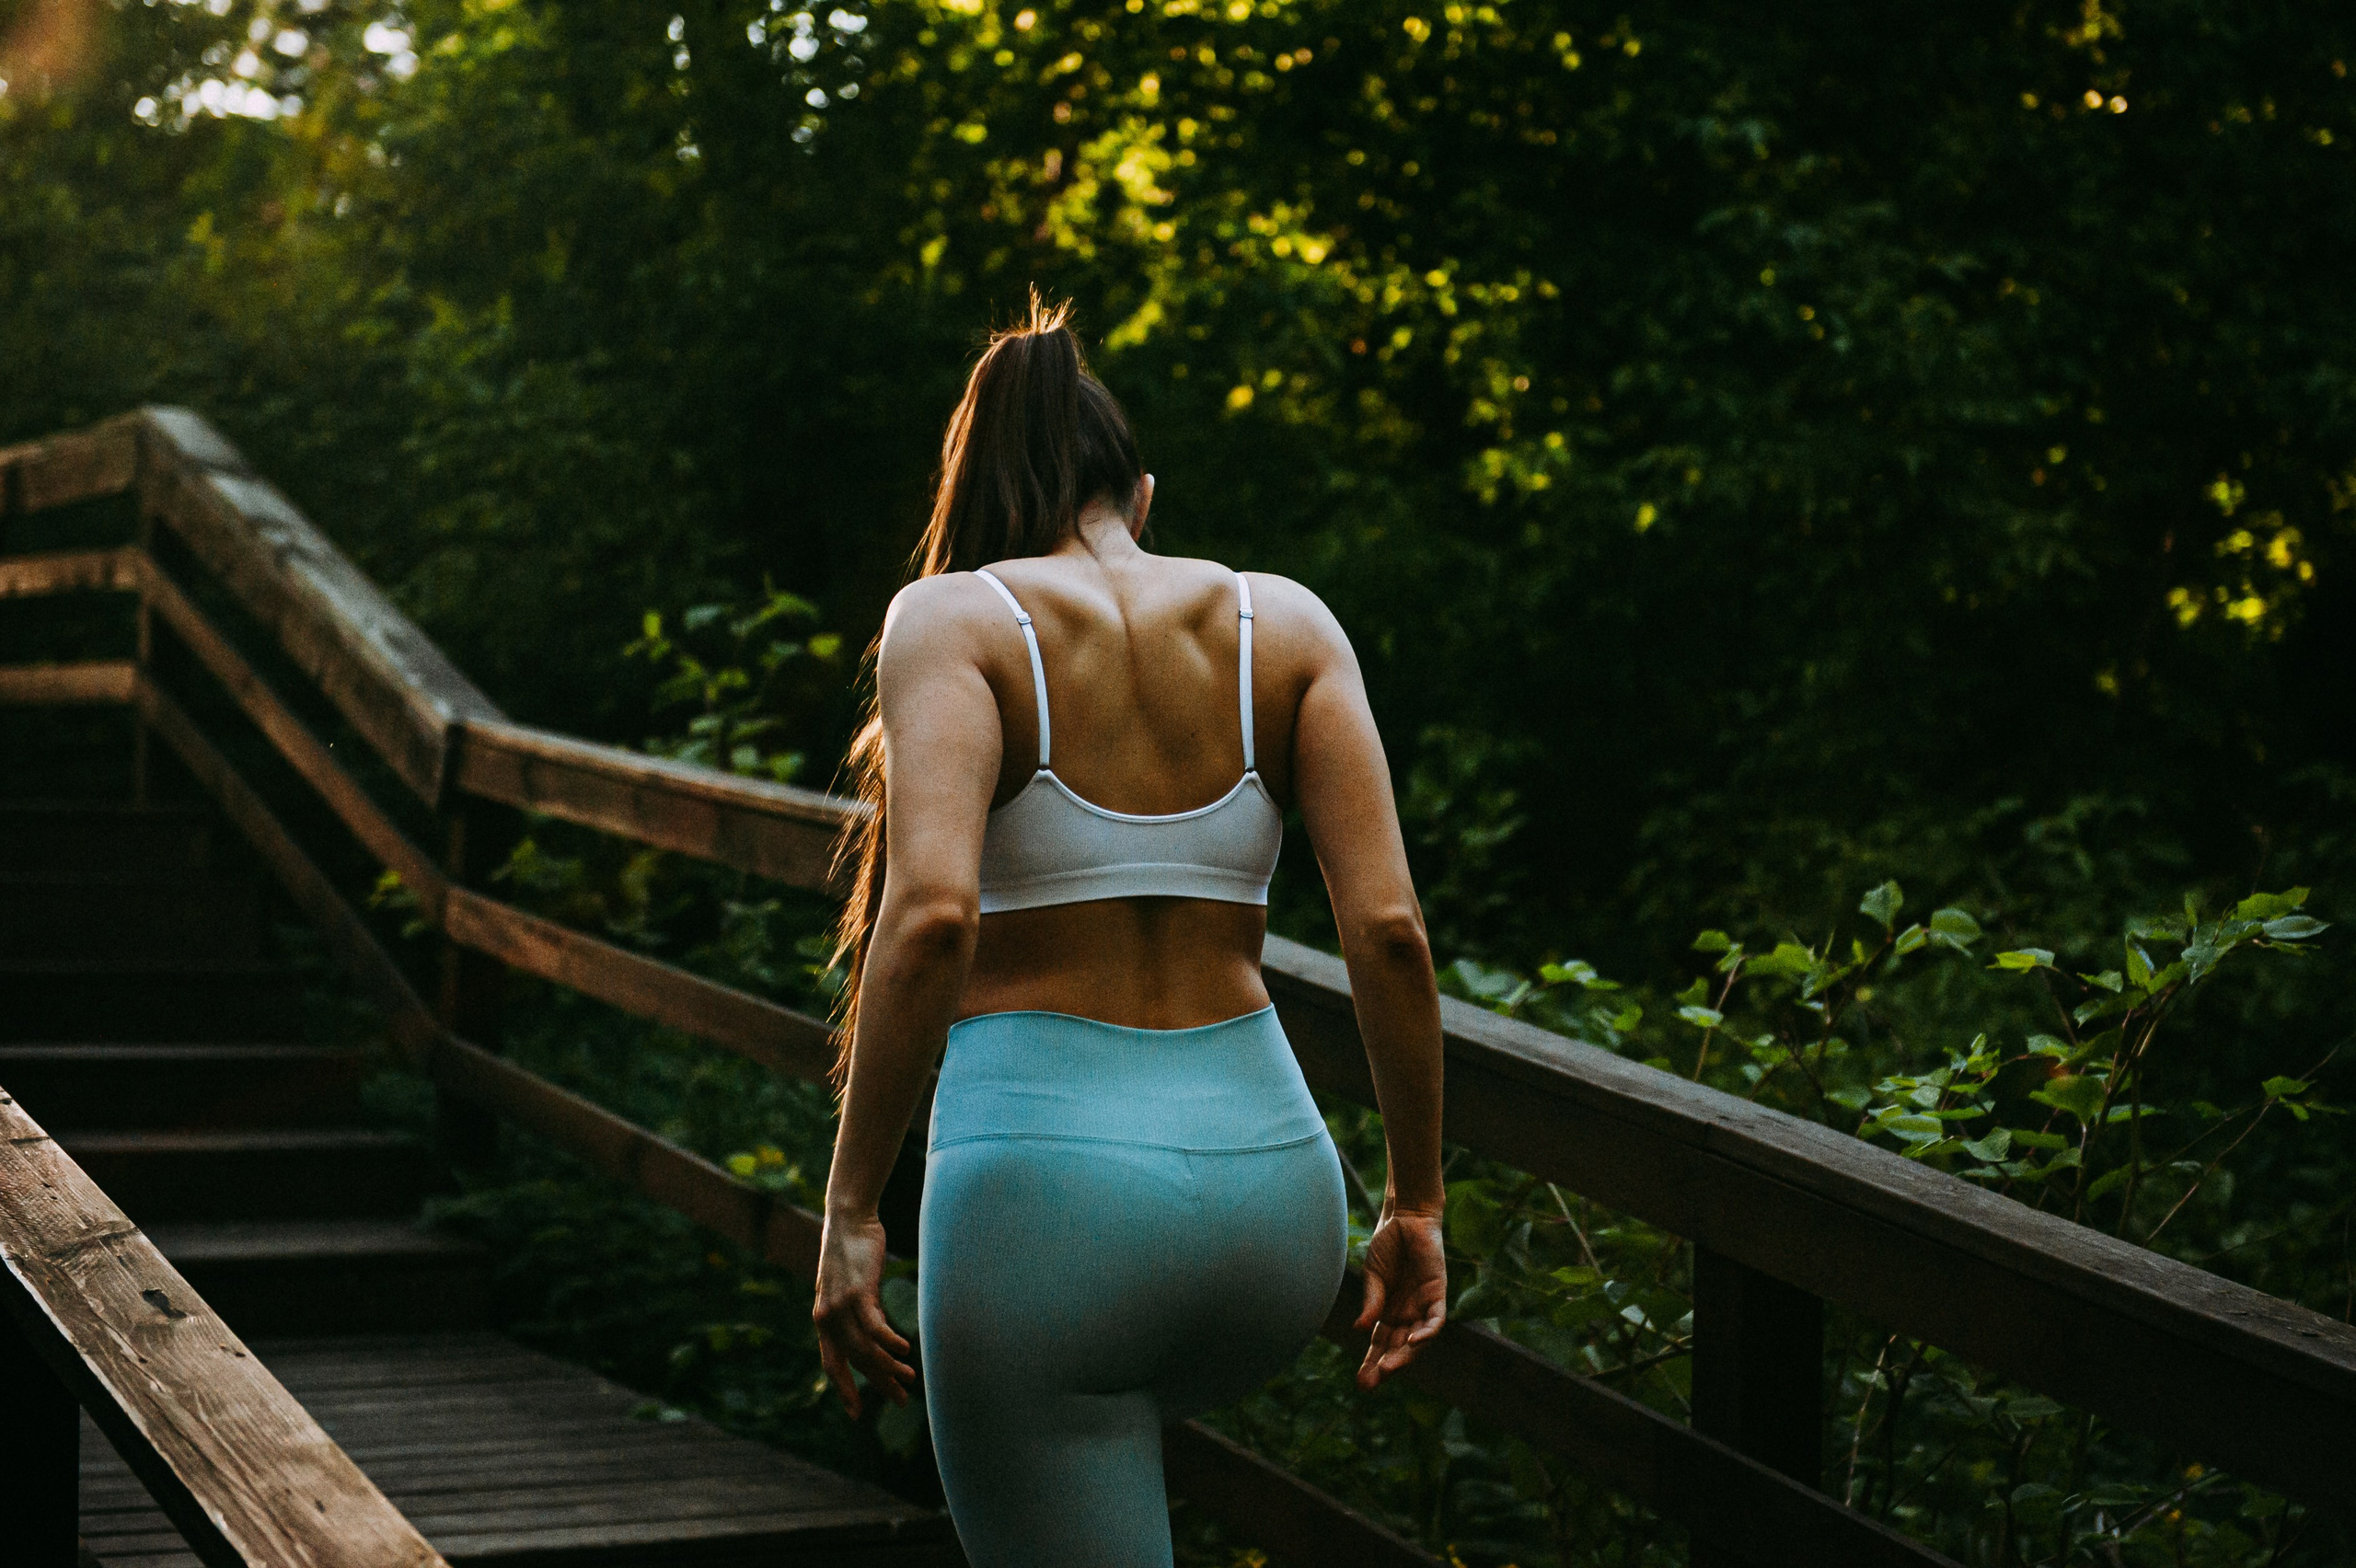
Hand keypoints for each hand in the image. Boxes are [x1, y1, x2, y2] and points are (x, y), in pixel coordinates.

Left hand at [812, 1209, 913, 1419]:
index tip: (856, 1414)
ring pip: (865, 1350)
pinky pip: (874, 1327)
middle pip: (855, 1362)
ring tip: (909, 1377)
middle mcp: (828, 1318)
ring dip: (889, 1367)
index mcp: (823, 1320)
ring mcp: (841, 1306)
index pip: (832, 1364)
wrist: (847, 1218)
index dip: (844, 1390)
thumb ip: (858, 1313)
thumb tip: (876, 1335)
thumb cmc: (852, 1251)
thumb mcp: (851, 1287)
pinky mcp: (858, 1293)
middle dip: (878, 1384)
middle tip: (901, 1400)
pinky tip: (905, 1350)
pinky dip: (889, 1342)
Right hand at [1354, 1209, 1446, 1389]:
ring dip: (1403, 1357)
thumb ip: (1371, 1303)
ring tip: (1387, 1370)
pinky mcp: (1438, 1293)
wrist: (1405, 1216)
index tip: (1361, 1384)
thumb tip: (1359, 1330)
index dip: (1371, 1364)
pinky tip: (1411, 1342)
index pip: (1380, 1345)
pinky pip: (1436, 1320)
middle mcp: (1406, 1314)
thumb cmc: (1388, 1244)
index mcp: (1388, 1312)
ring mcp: (1423, 1305)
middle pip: (1396, 1348)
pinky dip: (1426, 1333)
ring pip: (1416, 1340)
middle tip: (1369, 1384)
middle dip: (1384, 1367)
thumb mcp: (1373, 1277)